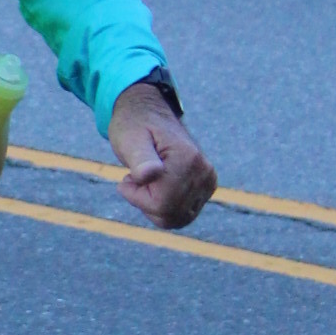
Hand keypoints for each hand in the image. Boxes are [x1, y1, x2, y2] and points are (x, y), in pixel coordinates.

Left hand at [109, 81, 216, 227]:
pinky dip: (166, 206)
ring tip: (148, 181)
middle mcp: (204, 172)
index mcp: (187, 160)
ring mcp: (208, 181)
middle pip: (170, 216)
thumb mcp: (129, 140)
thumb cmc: (134, 127)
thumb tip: (151, 173)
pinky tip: (158, 186)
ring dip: (156, 205)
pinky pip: (183, 214)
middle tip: (138, 178)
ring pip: (178, 219)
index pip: (161, 205)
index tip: (127, 179)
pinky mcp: (207, 186)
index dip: (137, 197)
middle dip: (146, 202)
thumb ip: (140, 159)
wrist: (148, 114)